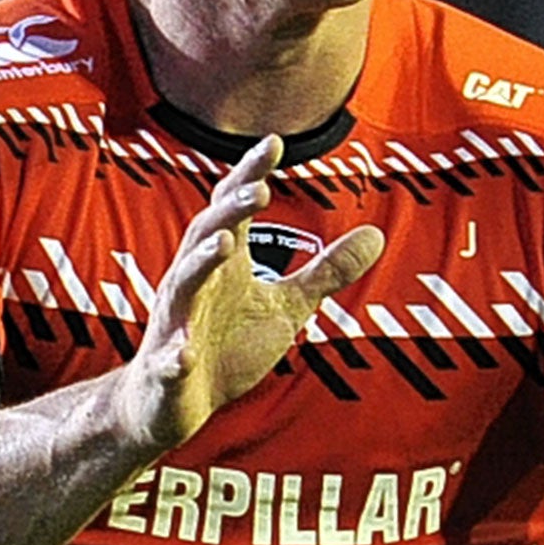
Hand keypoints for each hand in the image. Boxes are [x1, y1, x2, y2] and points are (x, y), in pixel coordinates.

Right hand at [114, 135, 384, 446]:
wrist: (170, 402)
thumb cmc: (227, 346)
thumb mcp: (287, 306)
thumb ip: (326, 271)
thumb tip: (377, 234)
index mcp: (223, 265)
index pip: (233, 210)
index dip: (250, 175)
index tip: (274, 142)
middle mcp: (195, 285)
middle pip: (207, 235)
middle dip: (230, 211)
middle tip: (259, 187)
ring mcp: (177, 324)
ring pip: (183, 286)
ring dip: (201, 263)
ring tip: (225, 243)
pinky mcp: (167, 368)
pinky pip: (168, 360)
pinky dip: (175, 355)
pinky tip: (184, 353)